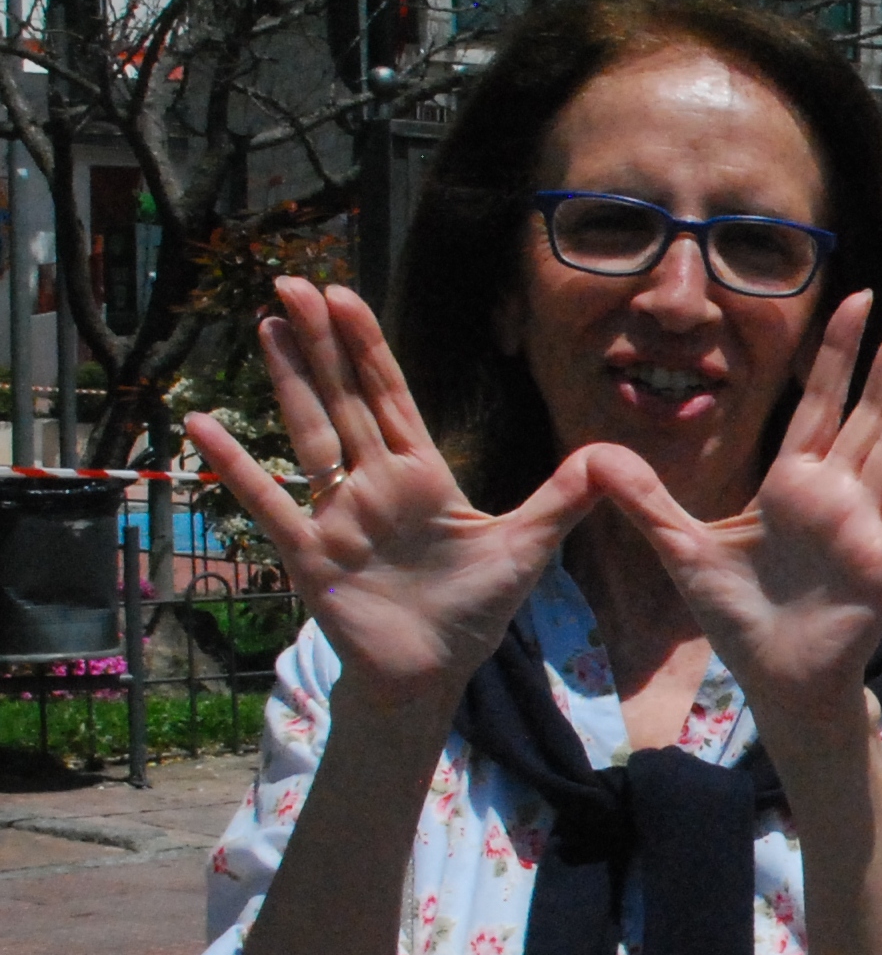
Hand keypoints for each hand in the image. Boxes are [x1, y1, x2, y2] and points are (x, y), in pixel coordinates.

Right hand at [185, 279, 595, 712]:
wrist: (433, 673)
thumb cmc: (474, 611)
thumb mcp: (527, 550)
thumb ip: (563, 501)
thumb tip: (609, 458)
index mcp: (422, 475)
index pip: (390, 395)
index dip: (366, 344)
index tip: (343, 294)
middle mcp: (373, 483)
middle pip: (344, 398)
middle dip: (320, 341)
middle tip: (291, 281)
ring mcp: (337, 514)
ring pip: (308, 432)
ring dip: (286, 380)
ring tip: (264, 323)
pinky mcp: (310, 552)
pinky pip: (267, 502)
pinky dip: (235, 465)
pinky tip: (200, 425)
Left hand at [585, 291, 881, 729]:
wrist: (778, 680)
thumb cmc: (740, 619)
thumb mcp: (682, 550)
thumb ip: (645, 501)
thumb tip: (590, 457)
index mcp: (792, 482)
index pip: (821, 402)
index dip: (840, 352)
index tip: (858, 300)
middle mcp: (837, 491)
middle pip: (871, 409)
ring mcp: (867, 521)